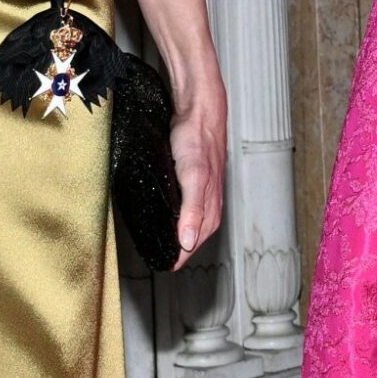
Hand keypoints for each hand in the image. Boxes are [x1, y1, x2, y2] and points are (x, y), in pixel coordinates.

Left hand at [169, 70, 226, 269]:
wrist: (201, 110)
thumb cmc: (197, 140)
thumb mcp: (192, 178)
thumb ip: (191, 210)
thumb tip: (187, 242)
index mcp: (210, 205)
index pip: (194, 241)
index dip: (181, 256)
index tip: (167, 266)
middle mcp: (210, 200)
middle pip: (198, 234)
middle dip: (184, 249)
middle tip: (166, 259)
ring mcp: (206, 188)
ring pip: (197, 220)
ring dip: (185, 233)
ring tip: (170, 242)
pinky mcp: (198, 176)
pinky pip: (192, 203)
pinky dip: (184, 213)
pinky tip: (175, 210)